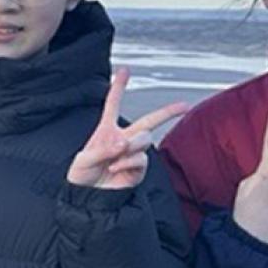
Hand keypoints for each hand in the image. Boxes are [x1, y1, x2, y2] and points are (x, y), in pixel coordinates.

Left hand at [66, 68, 189, 190]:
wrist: (86, 198)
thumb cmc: (81, 175)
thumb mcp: (85, 158)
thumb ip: (104, 149)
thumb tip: (124, 144)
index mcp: (106, 130)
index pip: (113, 104)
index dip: (119, 86)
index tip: (125, 69)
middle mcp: (123, 139)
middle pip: (149, 121)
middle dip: (168, 112)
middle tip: (185, 105)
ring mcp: (132, 154)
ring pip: (145, 139)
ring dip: (132, 145)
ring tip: (115, 157)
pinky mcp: (137, 170)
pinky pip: (140, 159)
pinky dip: (128, 162)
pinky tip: (115, 168)